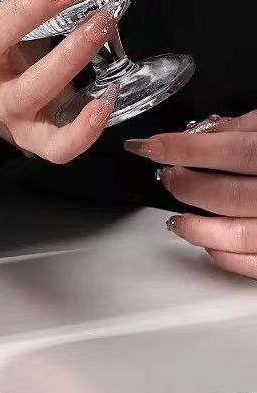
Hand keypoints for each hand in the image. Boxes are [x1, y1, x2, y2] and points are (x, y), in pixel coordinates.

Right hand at [0, 0, 118, 162]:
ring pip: (27, 91)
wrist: (16, 104)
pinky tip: (106, 98)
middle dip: (27, 10)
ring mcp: (7, 107)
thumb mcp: (13, 0)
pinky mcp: (36, 136)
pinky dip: (81, 129)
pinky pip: (54, 145)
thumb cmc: (16, 46)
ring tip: (104, 19)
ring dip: (68, 56)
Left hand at [124, 111, 256, 277]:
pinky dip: (222, 255)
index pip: (231, 150)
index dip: (182, 149)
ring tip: (177, 219)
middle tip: (168, 178)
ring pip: (236, 233)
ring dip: (196, 226)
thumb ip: (241, 130)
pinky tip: (206, 243)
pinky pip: (251, 263)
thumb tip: (198, 134)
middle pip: (226, 193)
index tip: (146, 147)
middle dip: (185, 186)